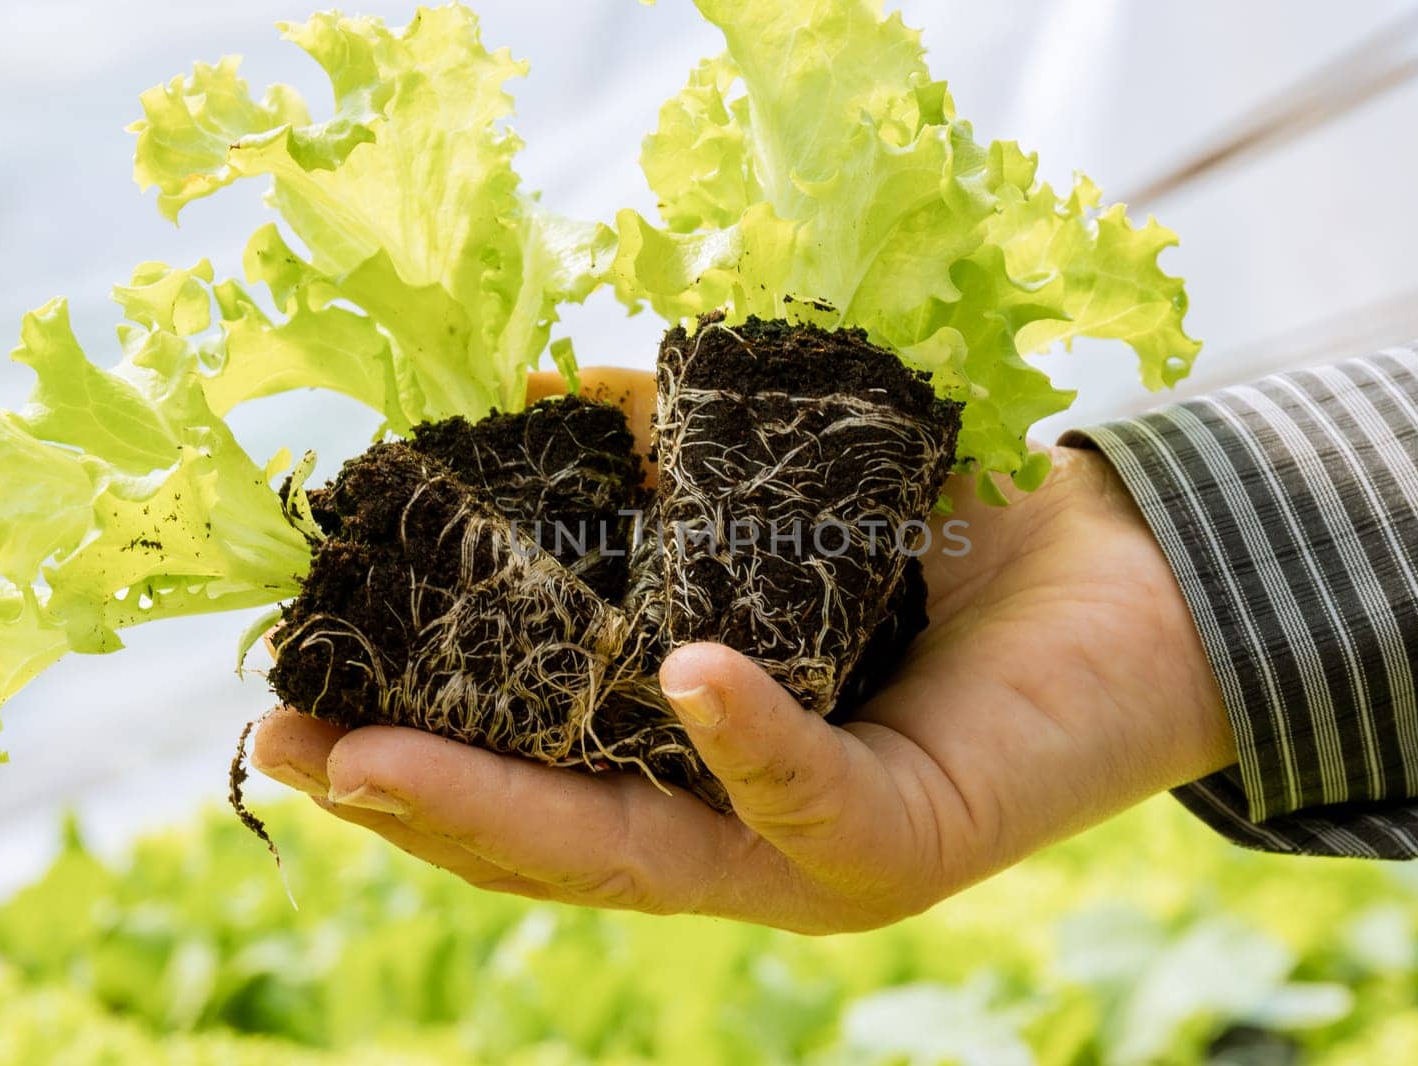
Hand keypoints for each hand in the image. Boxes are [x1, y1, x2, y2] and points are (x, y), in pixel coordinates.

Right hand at [253, 368, 1233, 932]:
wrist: (1127, 585)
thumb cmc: (942, 547)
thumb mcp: (773, 504)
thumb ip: (661, 470)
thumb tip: (539, 385)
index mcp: (684, 768)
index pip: (522, 777)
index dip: (405, 749)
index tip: (289, 697)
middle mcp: (729, 835)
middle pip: (546, 839)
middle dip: (412, 799)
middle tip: (290, 747)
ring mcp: (809, 857)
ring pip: (640, 854)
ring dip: (510, 804)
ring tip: (387, 762)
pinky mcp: (905, 843)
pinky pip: (808, 795)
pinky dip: (742, 734)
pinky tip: (679, 671)